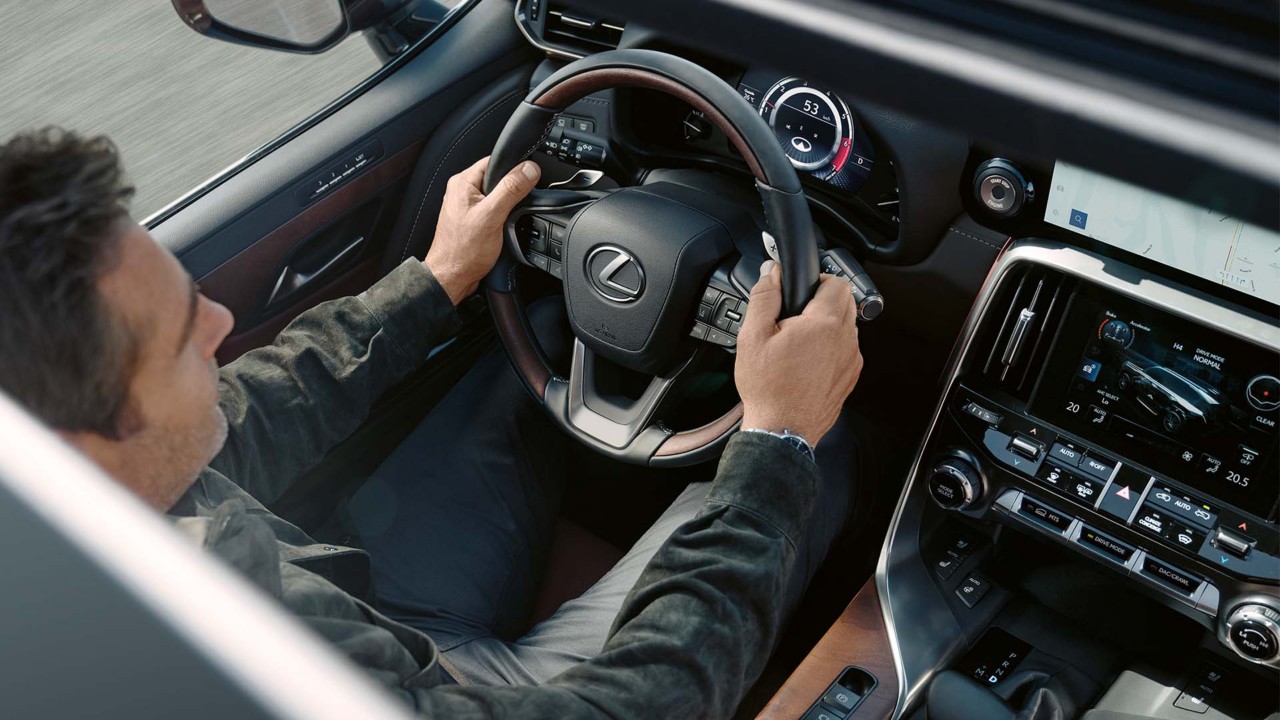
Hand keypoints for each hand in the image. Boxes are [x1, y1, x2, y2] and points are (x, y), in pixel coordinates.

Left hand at [424, 156, 541, 304]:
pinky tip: (501, 230)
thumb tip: (529, 169)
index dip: (514, 169)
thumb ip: (511, 190)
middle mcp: (462, 191)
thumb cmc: (462, 251)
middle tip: (511, 210)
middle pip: (499, 179)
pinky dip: (502, 218)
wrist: (452, 278)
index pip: (495, 161)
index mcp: (463, 182)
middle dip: (512, 192)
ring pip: (498, 197)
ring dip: (508, 208)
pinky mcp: (473, 220)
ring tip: (503, 223)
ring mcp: (467, 207)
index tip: (526, 181)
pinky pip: (494, 211)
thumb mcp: (492, 216)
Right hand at [735, 260, 863, 445]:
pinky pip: (847, 349)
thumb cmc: (768, 388)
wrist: (782, 430)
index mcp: (823, 324)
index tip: (801, 291)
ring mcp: (851, 360)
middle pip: (847, 301)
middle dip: (824, 300)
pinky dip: (832, 347)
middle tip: (797, 314)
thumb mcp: (753, 336)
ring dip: (829, 324)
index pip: (837, 282)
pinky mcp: (850, 377)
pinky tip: (807, 360)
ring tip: (799, 340)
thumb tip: (771, 272)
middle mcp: (845, 340)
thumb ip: (764, 297)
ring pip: (848, 326)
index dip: (818, 279)